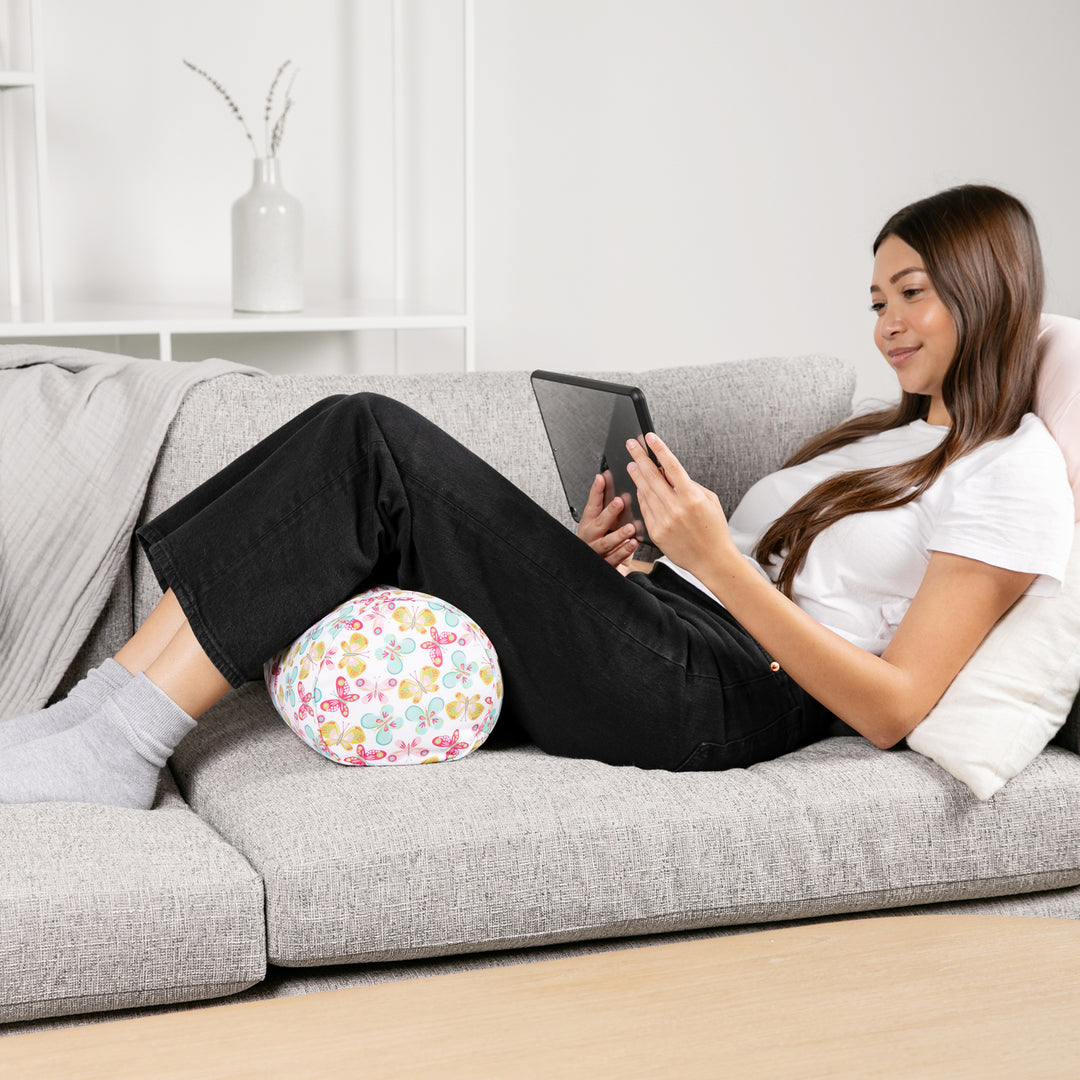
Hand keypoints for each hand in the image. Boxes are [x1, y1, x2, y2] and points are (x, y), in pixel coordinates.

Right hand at [577, 473, 638, 574]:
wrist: (599, 572)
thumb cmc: (605, 544)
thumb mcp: (606, 525)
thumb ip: (611, 511)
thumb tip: (623, 490)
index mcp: (589, 524)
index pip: (592, 505)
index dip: (596, 491)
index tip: (601, 478)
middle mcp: (590, 537)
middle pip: (598, 523)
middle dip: (609, 512)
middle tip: (619, 502)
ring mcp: (596, 551)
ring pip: (606, 543)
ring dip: (618, 534)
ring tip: (630, 528)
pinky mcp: (605, 565)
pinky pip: (614, 558)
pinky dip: (624, 551)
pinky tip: (632, 544)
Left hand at [626, 433, 736, 575]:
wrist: (712, 560)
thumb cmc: (714, 530)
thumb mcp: (709, 500)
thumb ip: (689, 484)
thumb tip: (669, 471)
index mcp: (692, 498)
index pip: (672, 466)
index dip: (659, 450)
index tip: (650, 438)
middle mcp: (676, 508)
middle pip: (652, 476)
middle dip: (640, 457)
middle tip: (631, 445)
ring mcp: (664, 521)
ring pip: (645, 492)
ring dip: (637, 475)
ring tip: (632, 463)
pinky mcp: (656, 532)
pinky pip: (645, 509)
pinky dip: (642, 496)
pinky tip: (639, 487)